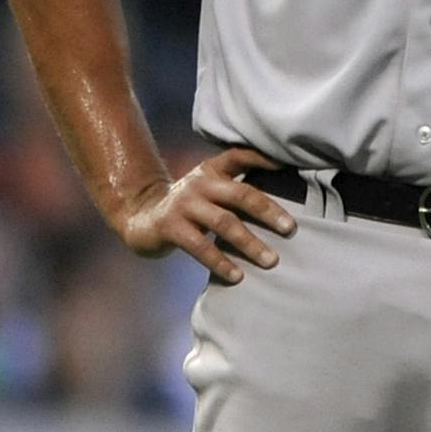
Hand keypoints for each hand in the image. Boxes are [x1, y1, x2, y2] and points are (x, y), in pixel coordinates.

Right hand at [116, 147, 296, 283]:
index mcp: (212, 169)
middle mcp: (200, 182)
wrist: (140, 215)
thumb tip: (278, 200)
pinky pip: (201, 247)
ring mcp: (185, 204)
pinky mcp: (171, 227)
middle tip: (290, 228)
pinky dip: (221, 262)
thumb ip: (233, 186)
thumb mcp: (207, 187)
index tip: (287, 164)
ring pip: (225, 223)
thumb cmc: (188, 204)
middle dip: (268, 211)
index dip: (263, 158)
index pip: (239, 156)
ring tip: (271, 260)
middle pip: (241, 194)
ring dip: (250, 243)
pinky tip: (237, 275)